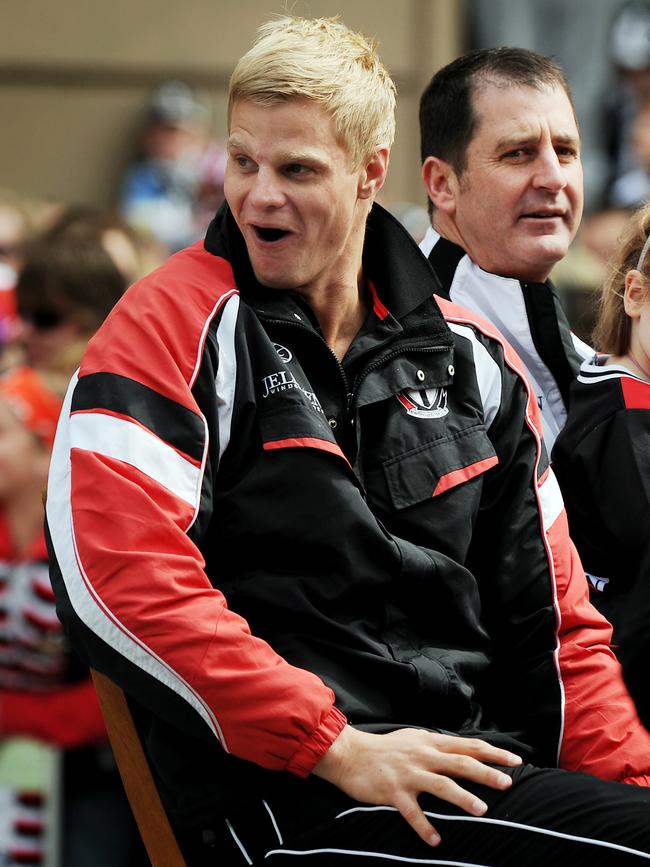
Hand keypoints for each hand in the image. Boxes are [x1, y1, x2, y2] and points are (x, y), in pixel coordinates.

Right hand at [312, 725, 521, 846]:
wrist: (350, 753)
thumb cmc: (385, 748)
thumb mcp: (414, 738)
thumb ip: (437, 745)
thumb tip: (462, 750)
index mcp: (430, 744)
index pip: (468, 746)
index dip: (492, 752)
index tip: (515, 760)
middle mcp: (423, 756)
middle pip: (460, 763)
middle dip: (486, 773)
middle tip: (508, 783)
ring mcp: (408, 774)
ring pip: (440, 785)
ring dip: (462, 797)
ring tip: (482, 810)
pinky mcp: (393, 791)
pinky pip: (411, 812)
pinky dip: (424, 826)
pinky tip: (436, 840)